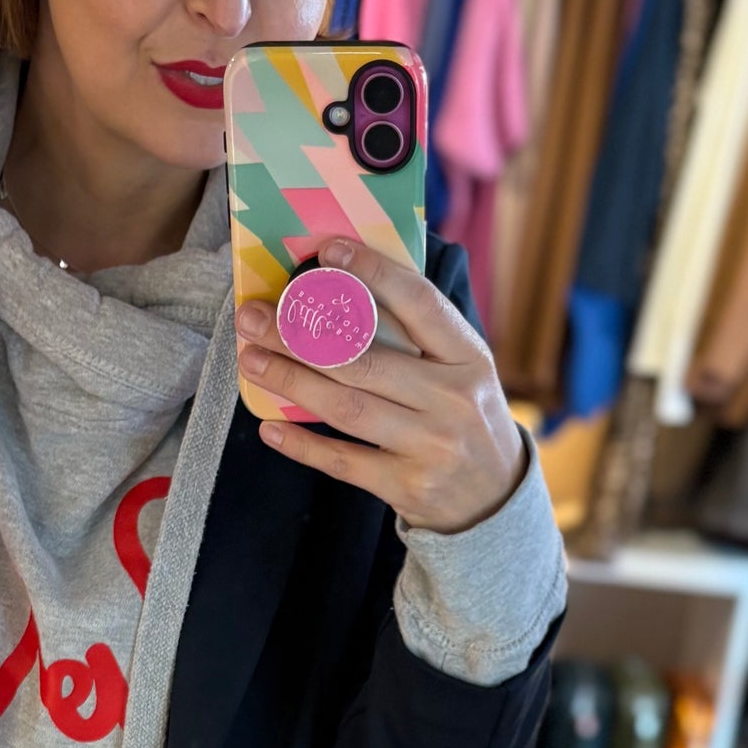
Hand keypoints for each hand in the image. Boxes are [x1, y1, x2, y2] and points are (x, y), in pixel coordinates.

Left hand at [235, 237, 526, 534]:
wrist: (495, 496)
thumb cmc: (465, 417)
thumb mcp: (463, 370)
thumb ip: (420, 336)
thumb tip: (346, 287)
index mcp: (469, 358)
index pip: (419, 304)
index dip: (373, 273)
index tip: (327, 251)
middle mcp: (452, 400)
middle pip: (364, 361)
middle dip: (300, 336)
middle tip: (254, 317)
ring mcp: (430, 447)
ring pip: (347, 408)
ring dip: (291, 382)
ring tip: (252, 361)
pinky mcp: (406, 487)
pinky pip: (343, 462)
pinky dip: (303, 444)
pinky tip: (270, 426)